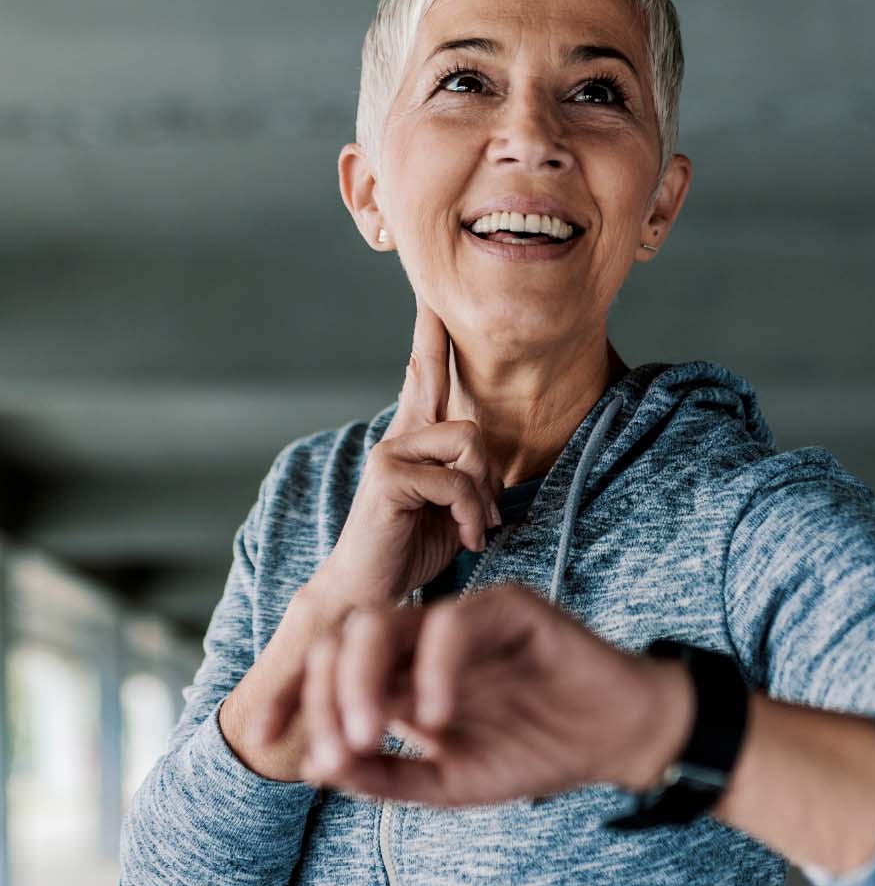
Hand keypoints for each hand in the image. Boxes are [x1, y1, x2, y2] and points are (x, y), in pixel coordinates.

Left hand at [293, 582, 695, 805]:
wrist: (614, 741)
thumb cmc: (535, 752)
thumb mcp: (446, 782)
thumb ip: (385, 776)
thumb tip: (315, 768)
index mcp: (407, 670)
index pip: (334, 667)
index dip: (308, 706)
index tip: (305, 760)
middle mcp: (429, 637)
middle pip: (348, 636)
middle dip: (327, 692)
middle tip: (340, 749)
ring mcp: (468, 617)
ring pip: (389, 620)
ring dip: (363, 678)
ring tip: (368, 734)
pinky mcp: (511, 606)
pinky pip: (455, 622)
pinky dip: (433, 668)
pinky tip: (435, 717)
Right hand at [313, 296, 503, 612]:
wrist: (371, 592)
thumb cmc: (412, 549)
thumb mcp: (453, 508)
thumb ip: (469, 476)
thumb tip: (492, 469)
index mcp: (414, 438)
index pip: (425, 375)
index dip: (430, 334)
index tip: (432, 293)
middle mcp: (399, 436)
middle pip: (468, 420)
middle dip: (488, 475)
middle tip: (483, 517)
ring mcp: (390, 452)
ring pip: (470, 444)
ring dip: (482, 498)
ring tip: (471, 529)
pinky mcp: (388, 476)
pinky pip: (457, 480)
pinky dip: (471, 515)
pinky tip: (463, 539)